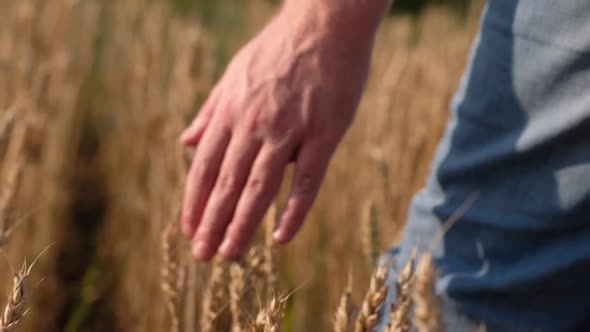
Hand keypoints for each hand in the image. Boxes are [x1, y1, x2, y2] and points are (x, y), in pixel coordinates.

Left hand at [180, 4, 379, 260]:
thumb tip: (185, 141)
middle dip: (212, 223)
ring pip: (259, 188)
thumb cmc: (279, 50)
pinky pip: (307, 181)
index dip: (195, 202)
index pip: (204, 167)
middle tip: (203, 256)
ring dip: (241, 225)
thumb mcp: (233, 75)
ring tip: (229, 255)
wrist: (324, 23)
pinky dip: (293, 212)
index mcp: (231, 112)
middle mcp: (254, 125)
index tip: (189, 229)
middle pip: (227, 184)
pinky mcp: (324, 133)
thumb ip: (210, 112)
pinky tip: (281, 238)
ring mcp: (289, 130)